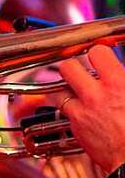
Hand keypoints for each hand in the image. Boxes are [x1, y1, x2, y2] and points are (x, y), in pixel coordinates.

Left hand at [60, 46, 124, 172]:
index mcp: (117, 81)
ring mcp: (82, 110)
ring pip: (59, 90)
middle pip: (68, 67)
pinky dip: (67, 107)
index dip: (97, 52)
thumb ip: (123, 77)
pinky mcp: (75, 126)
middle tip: (79, 70)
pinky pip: (62, 109)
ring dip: (65, 88)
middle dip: (73, 66)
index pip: (97, 52)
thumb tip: (118, 71)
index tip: (100, 56)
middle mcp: (96, 93)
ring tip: (75, 90)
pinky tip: (76, 108)